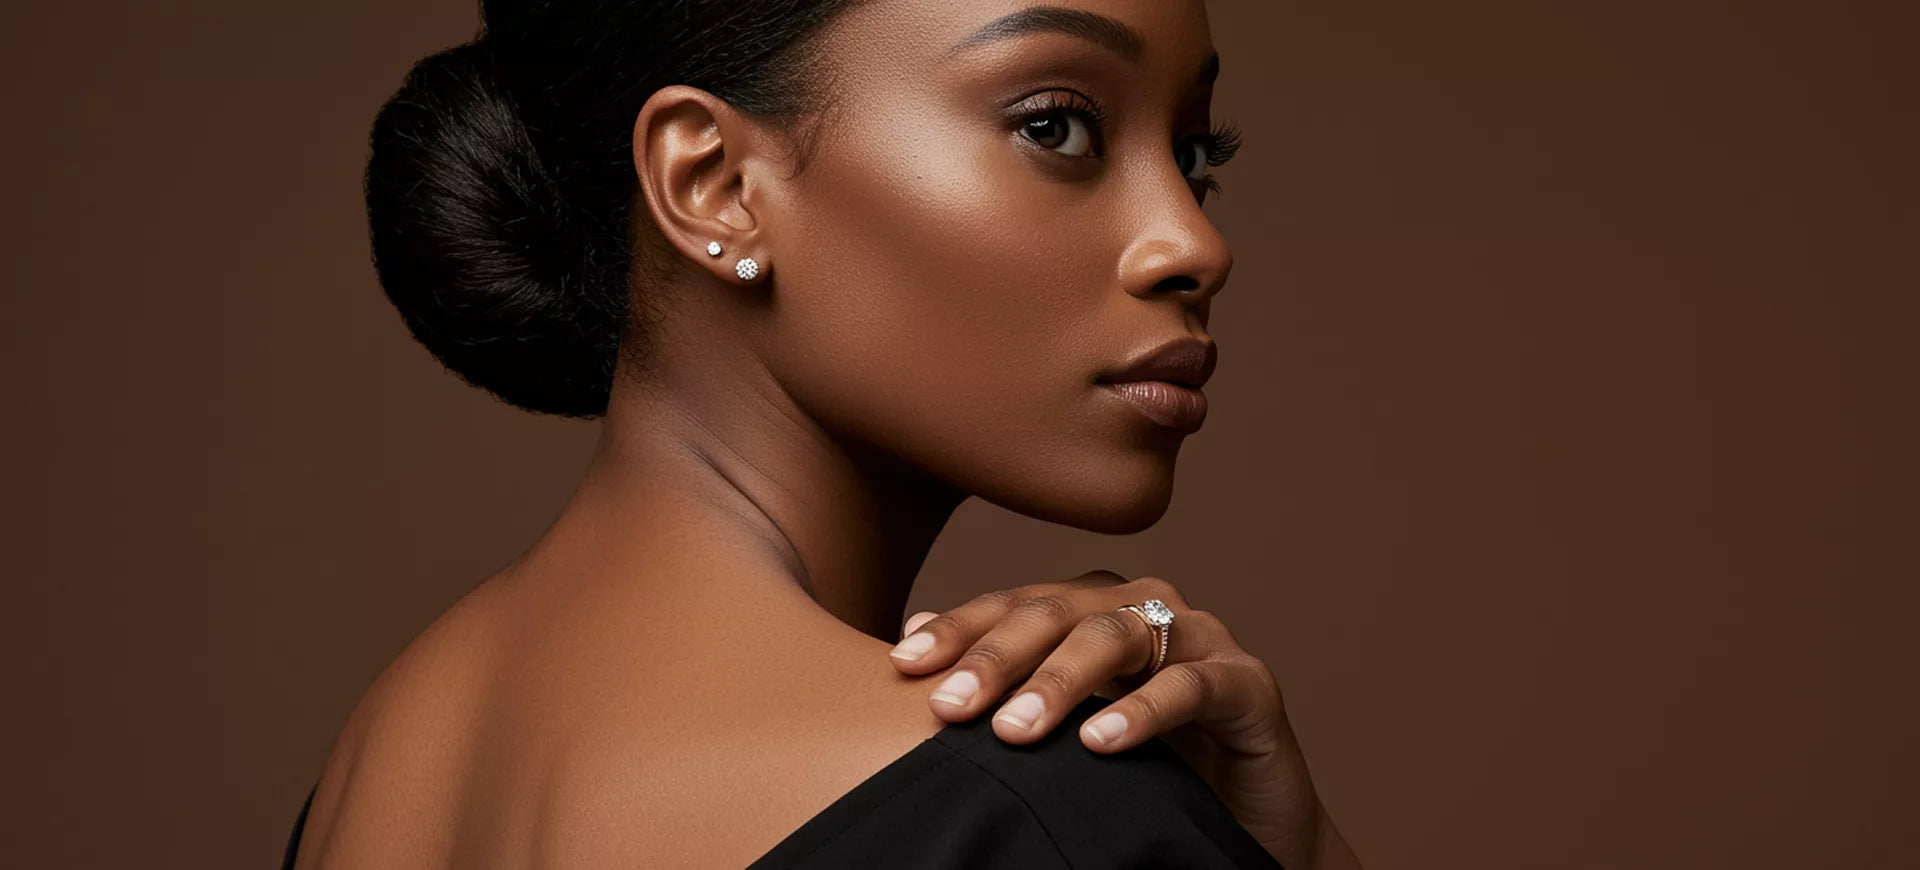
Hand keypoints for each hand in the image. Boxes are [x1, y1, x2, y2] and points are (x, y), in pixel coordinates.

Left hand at [886, 570, 1360, 869]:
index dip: (958, 629)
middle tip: (949, 707)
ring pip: (1121, 635)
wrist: (1245, 822)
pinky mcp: (1250, 683)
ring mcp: (1203, 638)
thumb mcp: (1065, 727)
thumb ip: (1004, 683)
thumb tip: (911, 639)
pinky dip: (1143, 711)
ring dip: (1062, 681)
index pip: (1015, 605)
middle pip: (1059, 613)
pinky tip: (1100, 744)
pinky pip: (1193, 685)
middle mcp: (1147, 606)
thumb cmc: (1147, 770)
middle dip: (997, 658)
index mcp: (1094, 608)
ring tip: (1015, 731)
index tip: (904, 664)